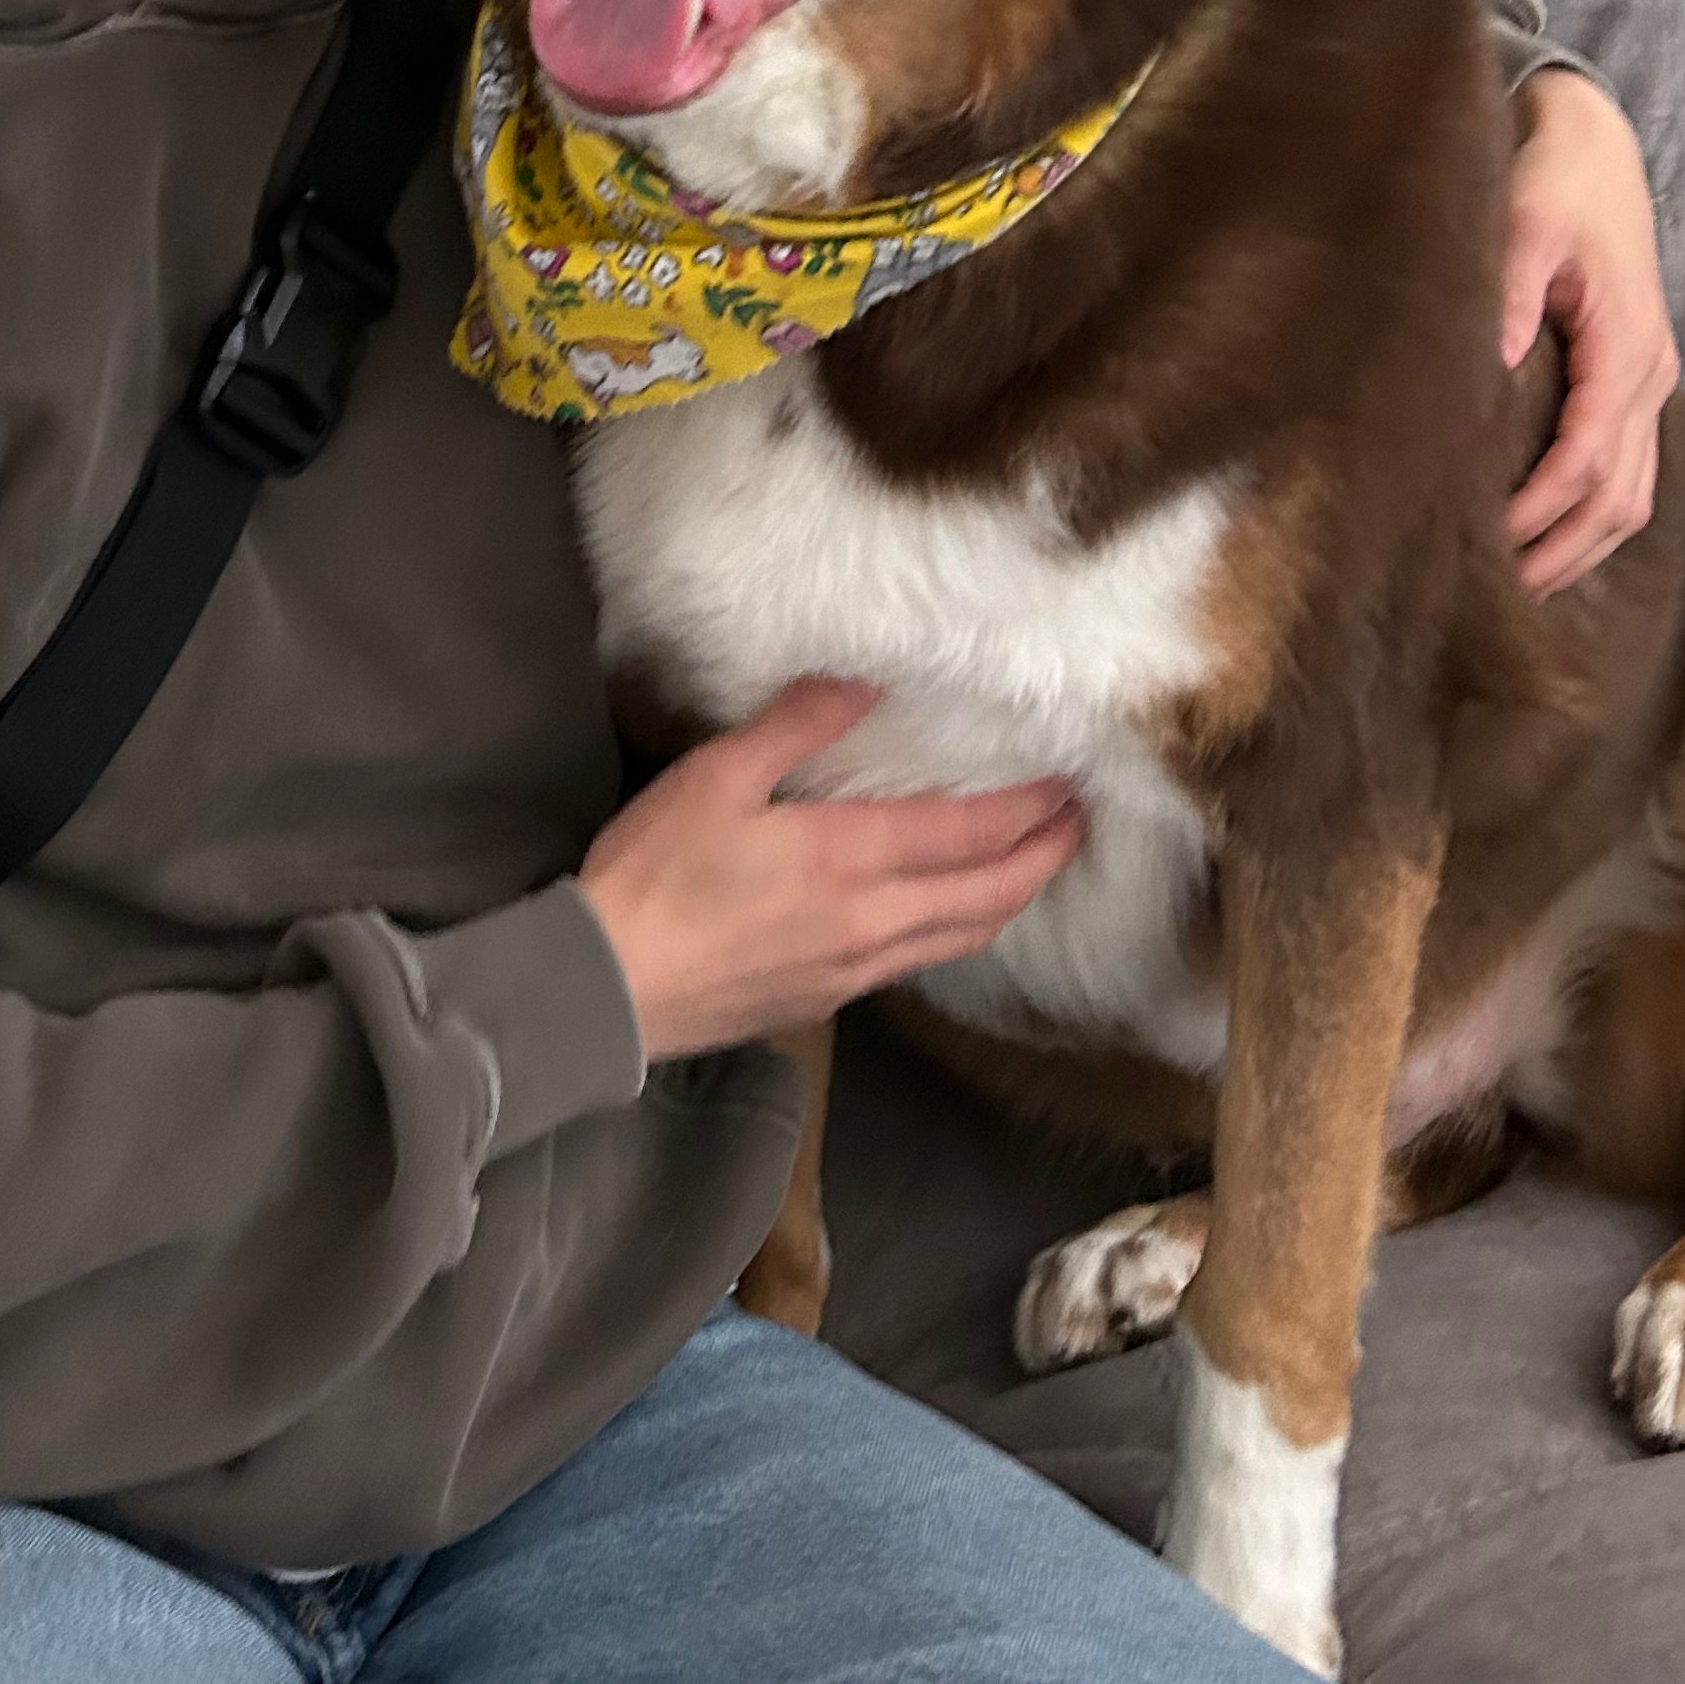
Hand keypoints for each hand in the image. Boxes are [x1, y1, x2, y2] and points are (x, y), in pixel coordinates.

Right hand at [576, 678, 1083, 1064]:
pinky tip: (944, 915)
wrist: (608, 989)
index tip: (1068, 784)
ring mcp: (854, 971)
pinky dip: (956, 931)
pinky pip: (917, 962)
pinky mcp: (828, 1001)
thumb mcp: (715, 778)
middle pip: (986, 896)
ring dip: (1007, 900)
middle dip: (1041, 859)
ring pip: (959, 938)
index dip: (1027, 810)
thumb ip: (795, 727)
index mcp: (848, 859)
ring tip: (1029, 869)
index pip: (966, 833)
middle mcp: (871, 922)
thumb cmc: (656, 874)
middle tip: (1076, 826)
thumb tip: (864, 681)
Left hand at [1500, 70, 1678, 594]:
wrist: (1595, 148)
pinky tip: (1558, 535)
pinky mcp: (1641, 378)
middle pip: (1621, 492)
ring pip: (1636, 490)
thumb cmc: (1554, 185)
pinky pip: (1632, 465)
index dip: (1544, 503)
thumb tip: (1492, 365)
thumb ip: (1510, 295)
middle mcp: (1652, 373)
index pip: (1589, 452)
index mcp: (1627, 344)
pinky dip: (1600, 510)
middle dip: (1566, 545)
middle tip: (1506, 590)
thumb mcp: (1524, 227)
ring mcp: (1654, 379)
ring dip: (1587, 541)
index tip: (1493, 537)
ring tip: (1529, 580)